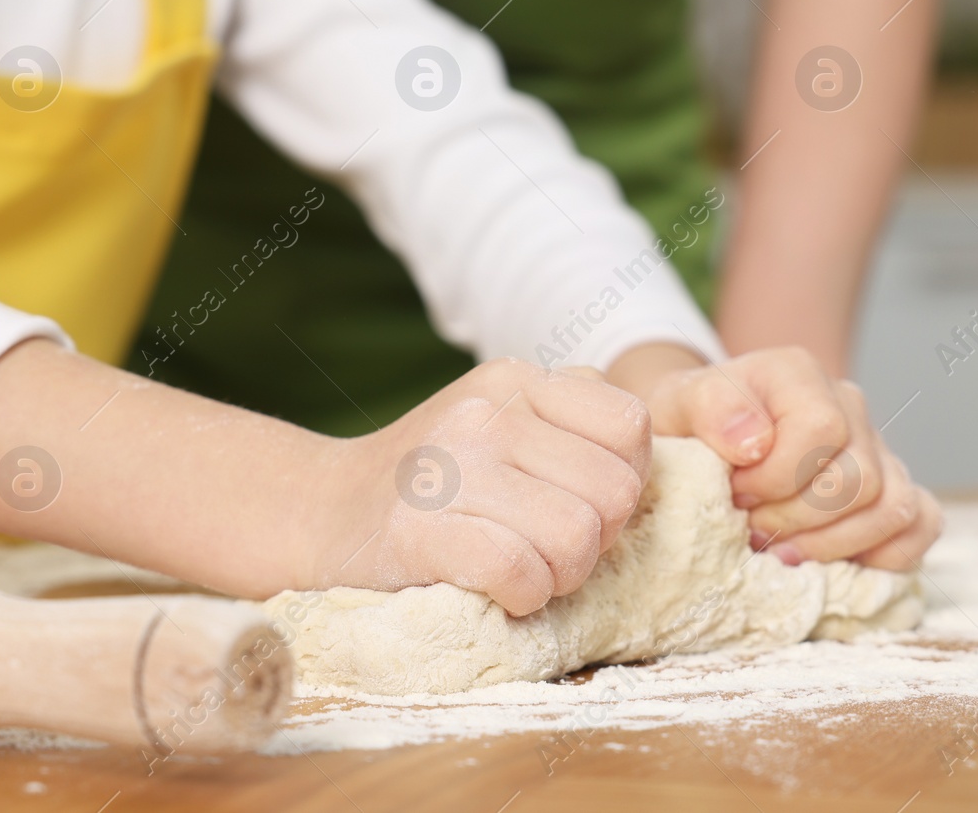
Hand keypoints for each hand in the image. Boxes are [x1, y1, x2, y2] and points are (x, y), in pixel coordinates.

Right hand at [304, 359, 649, 615]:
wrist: (317, 515)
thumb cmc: (433, 484)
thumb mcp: (503, 424)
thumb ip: (574, 426)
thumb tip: (660, 464)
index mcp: (517, 378)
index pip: (633, 428)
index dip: (621, 482)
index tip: (577, 502)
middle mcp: (487, 409)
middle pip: (617, 493)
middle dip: (596, 540)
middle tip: (547, 549)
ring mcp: (450, 464)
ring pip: (578, 539)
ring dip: (559, 576)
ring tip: (520, 569)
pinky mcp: (420, 529)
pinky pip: (522, 574)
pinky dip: (522, 598)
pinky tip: (496, 590)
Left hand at [627, 345, 941, 569]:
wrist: (704, 438)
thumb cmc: (692, 427)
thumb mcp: (676, 405)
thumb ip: (708, 408)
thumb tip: (755, 441)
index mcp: (798, 373)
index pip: (820, 430)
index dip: (776, 478)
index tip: (734, 493)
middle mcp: (848, 404)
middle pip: (858, 478)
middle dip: (797, 519)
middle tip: (750, 527)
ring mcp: (878, 448)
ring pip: (891, 508)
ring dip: (831, 545)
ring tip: (780, 549)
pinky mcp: (894, 489)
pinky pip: (921, 525)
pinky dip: (883, 555)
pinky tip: (829, 562)